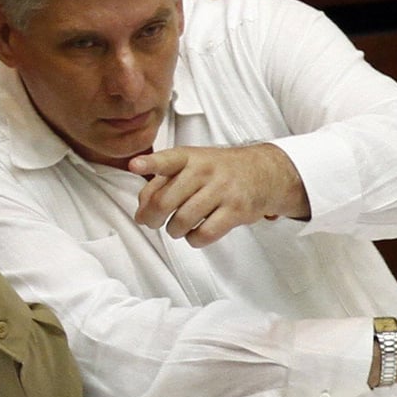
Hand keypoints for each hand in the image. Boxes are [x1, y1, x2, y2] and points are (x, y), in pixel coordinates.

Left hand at [128, 144, 309, 246]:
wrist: (262, 172)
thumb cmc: (216, 171)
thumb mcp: (189, 165)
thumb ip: (160, 182)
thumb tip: (141, 211)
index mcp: (189, 157)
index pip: (167, 160)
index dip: (149, 164)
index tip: (134, 165)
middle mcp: (204, 171)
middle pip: (165, 202)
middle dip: (152, 218)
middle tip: (152, 222)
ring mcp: (222, 190)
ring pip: (182, 221)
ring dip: (174, 230)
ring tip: (178, 226)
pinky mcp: (236, 210)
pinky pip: (203, 234)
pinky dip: (193, 239)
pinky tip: (195, 233)